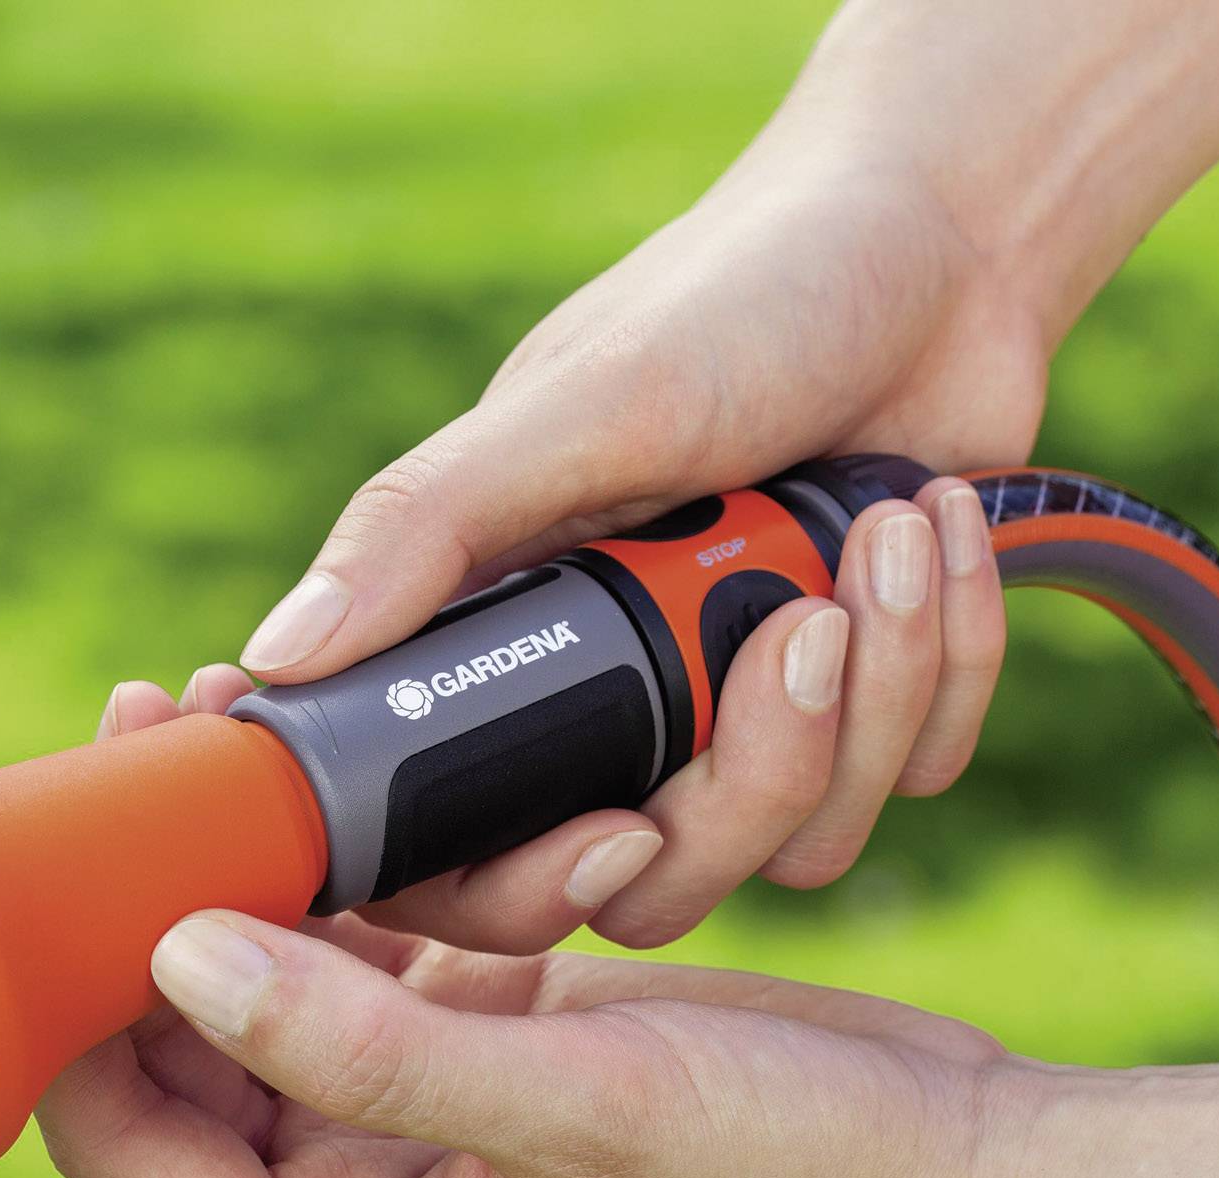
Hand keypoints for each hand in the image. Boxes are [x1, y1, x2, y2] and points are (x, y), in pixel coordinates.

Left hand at [41, 677, 1009, 1177]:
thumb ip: (365, 1049)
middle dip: (165, 903)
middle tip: (167, 737)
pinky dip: (369, 878)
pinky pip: (376, 961)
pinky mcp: (486, 1059)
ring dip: (264, 871)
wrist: (950, 1171)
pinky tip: (370, 781)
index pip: (129, 1146)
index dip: (84, 992)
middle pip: (182, 1056)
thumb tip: (173, 957)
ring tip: (256, 727)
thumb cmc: (789, 1174)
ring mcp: (421, 1134)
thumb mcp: (576, 1105)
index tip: (91, 827)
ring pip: (278, 990)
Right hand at [236, 146, 1020, 951]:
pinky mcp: (866, 716)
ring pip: (800, 847)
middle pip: (654, 881)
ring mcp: (743, 725)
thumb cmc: (739, 300)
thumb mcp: (578, 405)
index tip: (619, 828)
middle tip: (801, 626)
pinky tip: (930, 530)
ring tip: (885, 529)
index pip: (463, 857)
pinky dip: (946, 658)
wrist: (943, 251)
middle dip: (754, 773)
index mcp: (509, 649)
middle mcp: (616, 710)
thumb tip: (272, 663)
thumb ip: (425, 532)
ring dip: (873, 690)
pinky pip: (911, 778)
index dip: (524, 885)